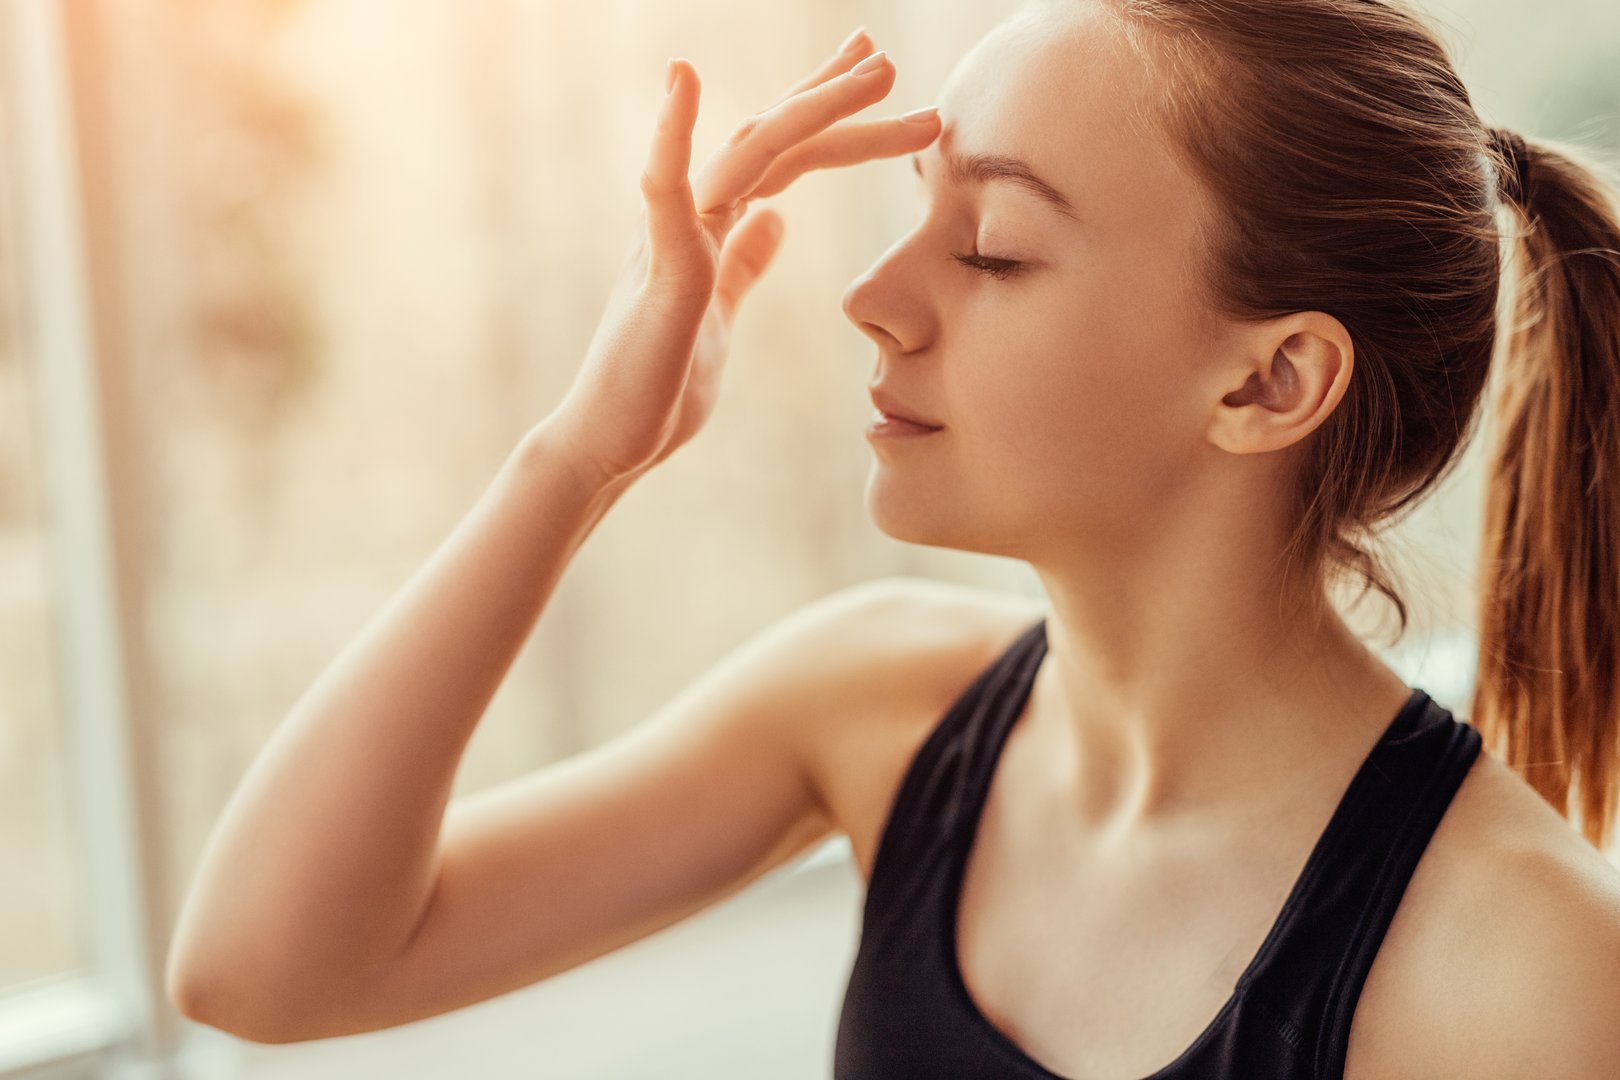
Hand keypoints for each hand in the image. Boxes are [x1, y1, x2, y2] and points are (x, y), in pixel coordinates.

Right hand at [545, 31, 940, 487]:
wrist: (607, 444)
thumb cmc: (658, 387)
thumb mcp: (719, 314)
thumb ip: (743, 263)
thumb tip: (776, 221)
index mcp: (709, 227)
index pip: (780, 156)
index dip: (826, 115)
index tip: (873, 79)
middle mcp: (690, 217)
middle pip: (770, 138)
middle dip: (832, 96)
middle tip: (888, 58)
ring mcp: (672, 237)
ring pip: (748, 152)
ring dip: (812, 106)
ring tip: (873, 71)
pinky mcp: (658, 269)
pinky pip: (665, 190)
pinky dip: (673, 133)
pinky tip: (684, 78)